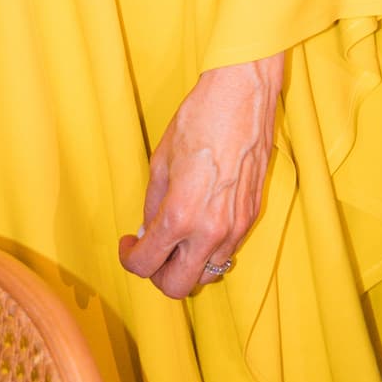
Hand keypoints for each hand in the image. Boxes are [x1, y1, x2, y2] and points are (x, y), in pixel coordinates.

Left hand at [118, 53, 282, 299]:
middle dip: (158, 274)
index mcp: (180, 215)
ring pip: (207, 273)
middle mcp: (210, 230)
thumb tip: (148, 232)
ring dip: (187, 263)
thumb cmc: (198, 119)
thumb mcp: (160, 162)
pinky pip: (227, 251)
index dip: (130, 259)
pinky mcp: (252, 216)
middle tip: (151, 251)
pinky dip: (209, 248)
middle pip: (178, 286)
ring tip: (176, 237)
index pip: (147, 265)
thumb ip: (153, 206)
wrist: (242, 94)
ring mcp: (236, 226)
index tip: (128, 245)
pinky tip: (199, 223)